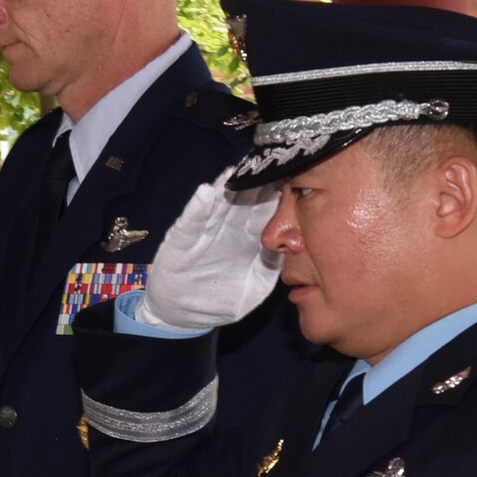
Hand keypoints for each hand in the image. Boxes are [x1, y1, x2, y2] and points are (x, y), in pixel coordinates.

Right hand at [137, 168, 281, 331]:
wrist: (184, 315)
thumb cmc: (222, 300)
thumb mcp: (255, 286)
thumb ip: (271, 267)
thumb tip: (294, 245)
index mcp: (247, 240)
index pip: (266, 213)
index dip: (278, 196)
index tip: (294, 176)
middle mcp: (227, 231)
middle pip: (244, 202)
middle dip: (256, 183)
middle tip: (269, 160)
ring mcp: (204, 234)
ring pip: (218, 206)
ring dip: (227, 187)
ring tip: (237, 170)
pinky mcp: (182, 242)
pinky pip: (191, 223)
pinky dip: (198, 207)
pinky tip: (206, 192)